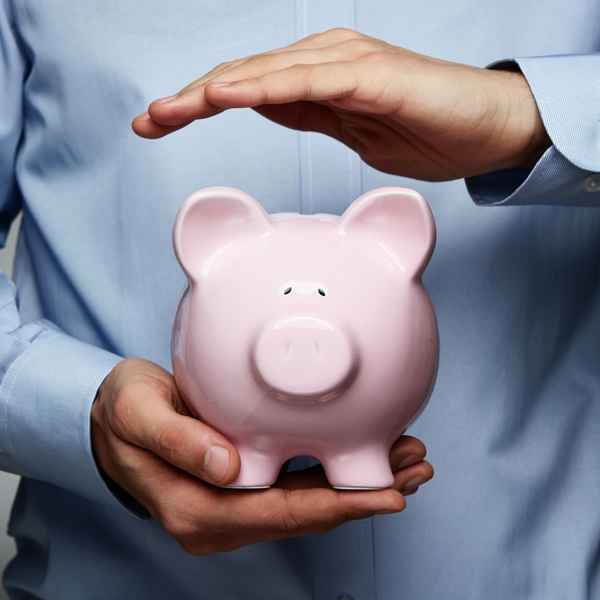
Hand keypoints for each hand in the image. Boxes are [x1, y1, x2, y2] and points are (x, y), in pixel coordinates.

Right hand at [91, 358, 432, 553]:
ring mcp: (233, 507)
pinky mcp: (241, 487)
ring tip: (406, 462)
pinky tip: (362, 456)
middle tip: (415, 469)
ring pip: (308, 503)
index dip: (338, 506)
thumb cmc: (122, 412)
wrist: (110, 418)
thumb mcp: (137, 414)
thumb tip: (226, 465)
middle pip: (306, 514)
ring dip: (357, 485)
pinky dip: (334, 475)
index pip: (281, 514)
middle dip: (364, 495)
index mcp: (197, 508)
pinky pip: (296, 487)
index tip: (389, 494)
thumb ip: (176, 440)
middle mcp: (221, 517)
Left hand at [132, 28, 549, 180]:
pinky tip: (226, 96)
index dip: (198, 105)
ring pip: (266, 73)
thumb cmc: (428, 132)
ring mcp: (347, 62)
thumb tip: (265, 102)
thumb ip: (309, 114)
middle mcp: (326, 59)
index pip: (246, 88)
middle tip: (147, 123)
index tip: (158, 127)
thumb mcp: (352, 133)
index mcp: (319, 77)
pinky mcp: (370, 74)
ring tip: (168, 112)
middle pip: (244, 75)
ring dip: (212, 92)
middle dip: (189, 100)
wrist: (490, 130)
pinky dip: (264, 87)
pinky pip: (307, 81)